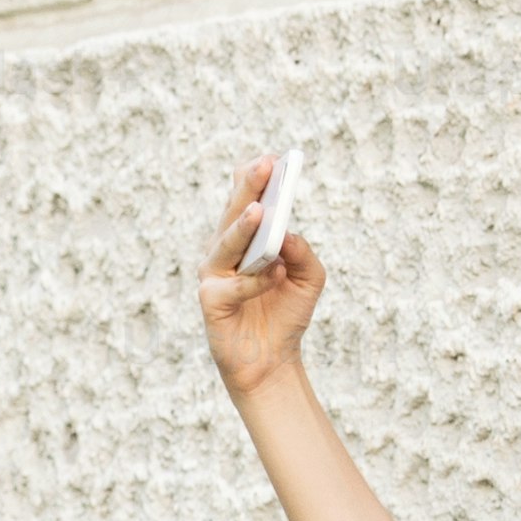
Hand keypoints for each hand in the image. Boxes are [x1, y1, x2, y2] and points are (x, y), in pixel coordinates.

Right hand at [196, 156, 324, 398]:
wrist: (272, 362)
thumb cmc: (286, 314)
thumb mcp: (309, 279)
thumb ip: (303, 252)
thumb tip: (287, 232)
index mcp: (245, 239)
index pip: (244, 200)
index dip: (253, 178)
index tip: (272, 158)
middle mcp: (224, 251)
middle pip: (234, 214)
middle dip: (249, 189)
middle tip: (265, 166)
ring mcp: (214, 275)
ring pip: (226, 245)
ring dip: (242, 228)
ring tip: (259, 211)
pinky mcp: (211, 301)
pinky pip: (232, 286)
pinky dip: (254, 280)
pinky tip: (275, 274)